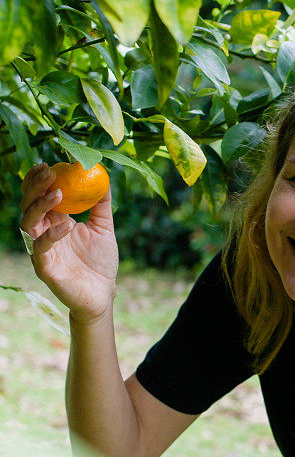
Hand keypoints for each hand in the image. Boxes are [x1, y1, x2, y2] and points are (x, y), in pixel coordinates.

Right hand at [20, 162, 118, 319]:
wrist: (104, 293)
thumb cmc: (101, 261)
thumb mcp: (104, 227)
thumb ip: (101, 204)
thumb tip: (103, 176)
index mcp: (54, 221)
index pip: (38, 195)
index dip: (38, 179)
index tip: (49, 164)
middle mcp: (43, 233)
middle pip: (28, 205)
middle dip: (35, 186)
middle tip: (49, 172)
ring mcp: (42, 251)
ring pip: (27, 224)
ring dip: (40, 206)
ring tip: (58, 194)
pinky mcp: (45, 268)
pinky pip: (40, 249)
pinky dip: (51, 235)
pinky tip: (67, 225)